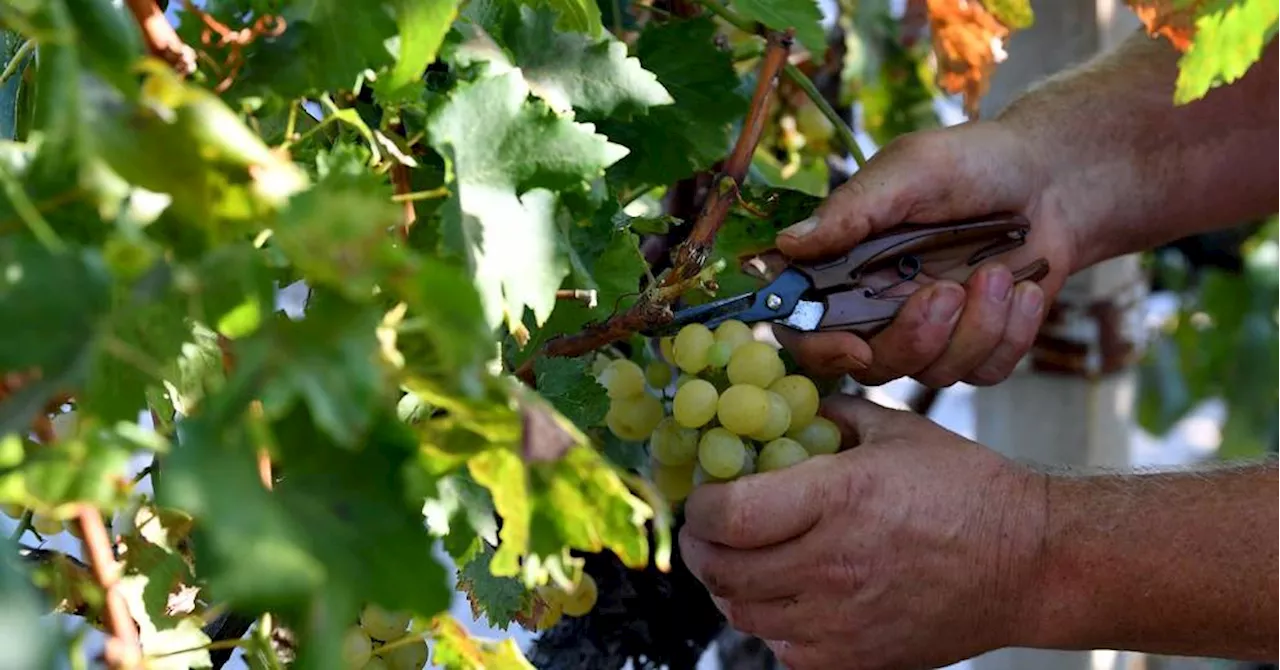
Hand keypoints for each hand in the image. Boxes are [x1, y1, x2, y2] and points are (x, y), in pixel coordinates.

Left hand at [679, 395, 1048, 669]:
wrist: (1029, 561)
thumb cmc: (967, 490)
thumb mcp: (896, 430)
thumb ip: (829, 417)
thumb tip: (777, 411)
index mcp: (840, 497)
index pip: (728, 513)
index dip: (699, 504)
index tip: (702, 493)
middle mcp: (834, 564)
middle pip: (722, 569)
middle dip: (700, 545)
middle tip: (705, 528)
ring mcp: (842, 621)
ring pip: (743, 612)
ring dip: (729, 585)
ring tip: (741, 558)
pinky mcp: (856, 659)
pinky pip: (781, 649)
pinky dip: (769, 622)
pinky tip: (785, 595)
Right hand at [773, 121, 1077, 386]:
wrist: (1054, 177)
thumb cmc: (975, 162)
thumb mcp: (911, 170)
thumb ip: (853, 210)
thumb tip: (787, 245)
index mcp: (847, 266)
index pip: (806, 328)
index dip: (821, 350)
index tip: (856, 348)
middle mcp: (880, 307)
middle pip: (872, 365)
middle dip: (914, 339)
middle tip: (950, 291)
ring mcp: (930, 330)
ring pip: (933, 373)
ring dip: (975, 328)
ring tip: (1000, 273)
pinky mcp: (979, 345)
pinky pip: (984, 372)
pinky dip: (1010, 334)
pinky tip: (1024, 289)